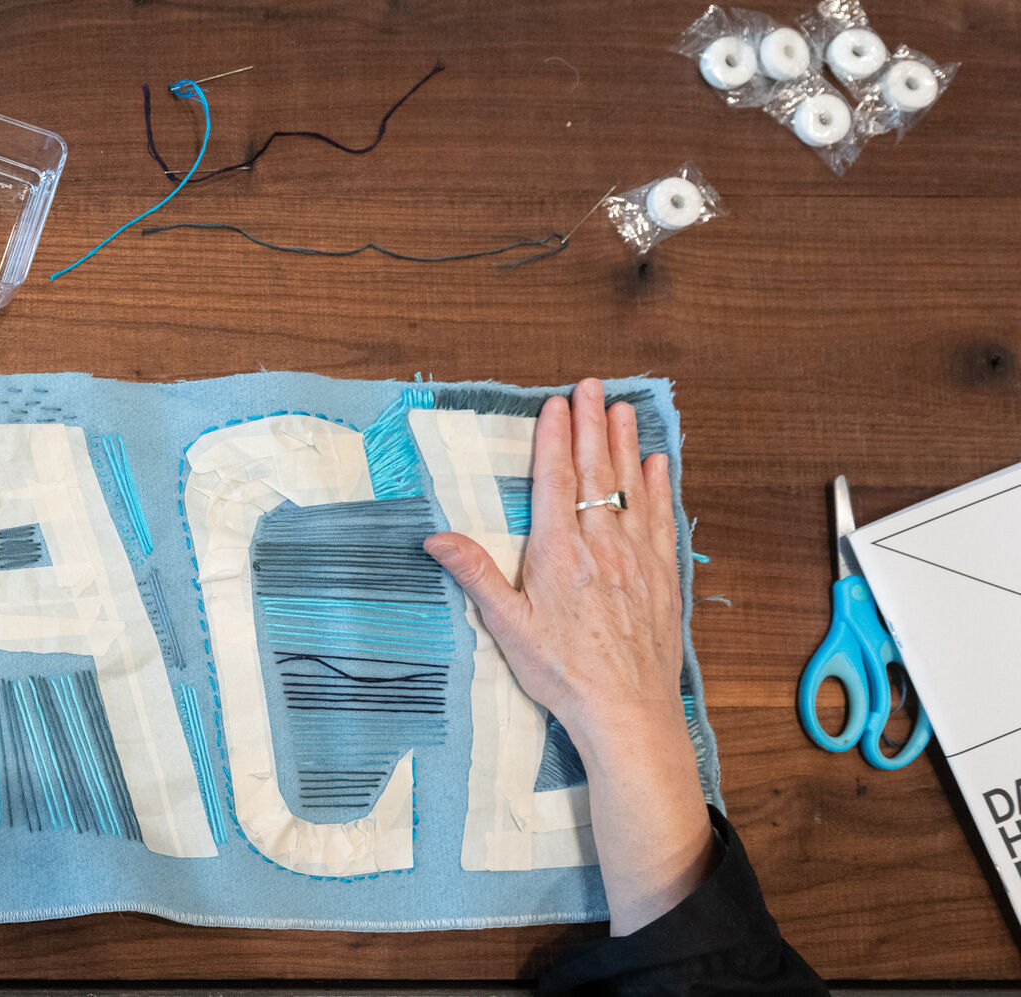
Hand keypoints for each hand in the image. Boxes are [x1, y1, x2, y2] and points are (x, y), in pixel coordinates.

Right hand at [424, 378, 712, 934]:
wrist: (627, 713)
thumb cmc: (561, 673)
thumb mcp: (507, 627)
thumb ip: (475, 575)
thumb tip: (436, 536)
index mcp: (559, 553)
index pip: (556, 481)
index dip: (555, 438)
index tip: (556, 403)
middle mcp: (602, 545)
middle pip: (596, 472)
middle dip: (592, 425)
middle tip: (593, 386)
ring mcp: (638, 559)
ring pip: (632, 488)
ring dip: (626, 445)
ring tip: (623, 409)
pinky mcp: (663, 578)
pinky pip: (662, 520)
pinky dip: (660, 488)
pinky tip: (658, 464)